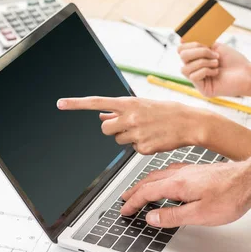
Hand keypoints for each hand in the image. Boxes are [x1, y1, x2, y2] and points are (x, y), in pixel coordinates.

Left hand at [57, 96, 211, 154]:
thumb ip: (121, 111)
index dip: (77, 103)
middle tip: (129, 126)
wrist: (189, 123)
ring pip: (119, 141)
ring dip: (128, 137)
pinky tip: (154, 138)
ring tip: (146, 130)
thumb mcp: (143, 106)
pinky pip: (133, 149)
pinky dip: (141, 146)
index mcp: (129, 103)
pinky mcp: (143, 148)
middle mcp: (130, 117)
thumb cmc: (167, 112)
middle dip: (113, 130)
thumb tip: (102, 117)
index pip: (97, 102)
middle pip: (105, 130)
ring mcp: (136, 133)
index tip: (61, 103)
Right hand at [119, 162, 250, 227]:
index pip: (147, 193)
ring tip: (140, 191)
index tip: (125, 210)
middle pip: (150, 181)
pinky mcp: (199, 170)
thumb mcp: (199, 214)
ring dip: (146, 184)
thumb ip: (173, 216)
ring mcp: (190, 170)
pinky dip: (161, 178)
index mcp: (178, 185)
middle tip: (125, 200)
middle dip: (135, 191)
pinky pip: (171, 172)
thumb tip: (152, 217)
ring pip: (160, 175)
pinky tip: (167, 181)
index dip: (133, 202)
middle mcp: (181, 174)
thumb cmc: (231, 196)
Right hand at [178, 42, 250, 97]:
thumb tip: (182, 38)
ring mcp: (198, 80)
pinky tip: (217, 72)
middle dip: (198, 51)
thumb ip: (199, 42)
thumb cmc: (233, 60)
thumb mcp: (215, 46)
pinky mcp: (203, 90)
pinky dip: (206, 71)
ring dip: (203, 61)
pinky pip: (193, 76)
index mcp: (196, 59)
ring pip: (186, 67)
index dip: (190, 43)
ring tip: (217, 63)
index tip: (205, 43)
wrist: (247, 73)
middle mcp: (195, 69)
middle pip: (182, 56)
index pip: (181, 50)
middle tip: (214, 54)